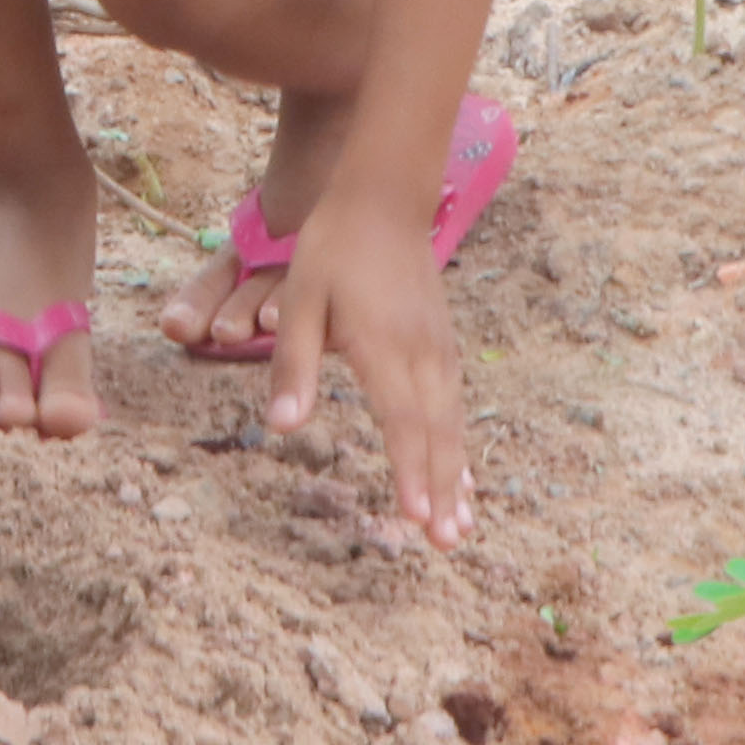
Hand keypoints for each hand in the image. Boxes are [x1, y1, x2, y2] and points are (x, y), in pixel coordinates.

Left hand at [261, 190, 475, 546]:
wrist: (383, 201)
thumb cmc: (332, 251)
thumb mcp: (299, 302)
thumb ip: (293, 366)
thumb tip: (281, 428)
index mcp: (383, 345)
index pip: (401, 418)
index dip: (409, 469)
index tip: (416, 515)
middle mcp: (420, 353)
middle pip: (435, 432)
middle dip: (441, 490)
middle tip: (446, 543)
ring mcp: (438, 350)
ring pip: (451, 424)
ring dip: (456, 477)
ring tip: (461, 528)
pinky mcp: (444, 347)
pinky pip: (455, 406)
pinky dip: (458, 447)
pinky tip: (462, 478)